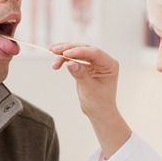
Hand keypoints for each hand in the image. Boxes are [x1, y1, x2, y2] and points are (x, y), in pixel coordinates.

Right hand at [50, 42, 130, 157]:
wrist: (98, 112)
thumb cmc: (99, 103)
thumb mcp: (89, 90)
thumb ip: (81, 75)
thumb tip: (70, 62)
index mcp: (109, 65)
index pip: (94, 53)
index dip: (79, 51)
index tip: (65, 53)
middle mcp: (102, 61)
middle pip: (84, 49)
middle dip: (68, 49)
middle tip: (54, 50)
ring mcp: (93, 62)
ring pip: (77, 51)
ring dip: (63, 52)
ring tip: (51, 52)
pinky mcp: (85, 66)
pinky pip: (73, 58)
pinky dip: (64, 59)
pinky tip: (56, 63)